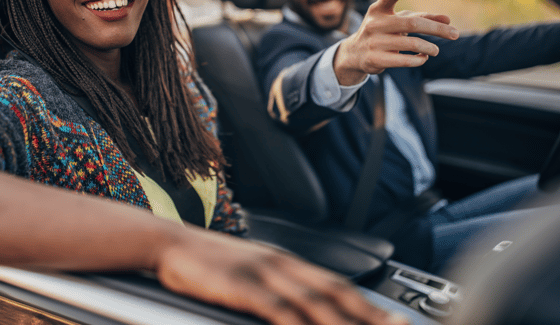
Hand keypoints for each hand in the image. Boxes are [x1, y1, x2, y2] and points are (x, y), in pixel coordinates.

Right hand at [156, 225, 407, 324]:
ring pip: (315, 302)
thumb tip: (300, 308)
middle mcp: (282, 263)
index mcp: (285, 260)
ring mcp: (263, 272)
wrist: (168, 242)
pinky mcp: (243, 284)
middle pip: (335, 292)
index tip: (391, 321)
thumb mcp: (247, 269)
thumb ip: (275, 287)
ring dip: (344, 322)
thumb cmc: (206, 261)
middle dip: (369, 315)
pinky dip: (299, 324)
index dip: (366, 304)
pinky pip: (279, 310)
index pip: (336, 284)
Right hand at [334, 0, 458, 85]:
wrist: (355, 52)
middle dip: (436, 29)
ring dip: (429, 48)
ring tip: (435, 50)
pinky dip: (419, 60)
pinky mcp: (376, 59)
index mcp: (378, 10)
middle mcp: (375, 25)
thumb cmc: (383, 31)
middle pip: (411, 24)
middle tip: (455, 34)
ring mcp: (374, 42)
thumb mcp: (397, 20)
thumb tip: (448, 20)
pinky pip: (404, 60)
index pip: (385, 0)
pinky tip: (424, 58)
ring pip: (411, 44)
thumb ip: (421, 17)